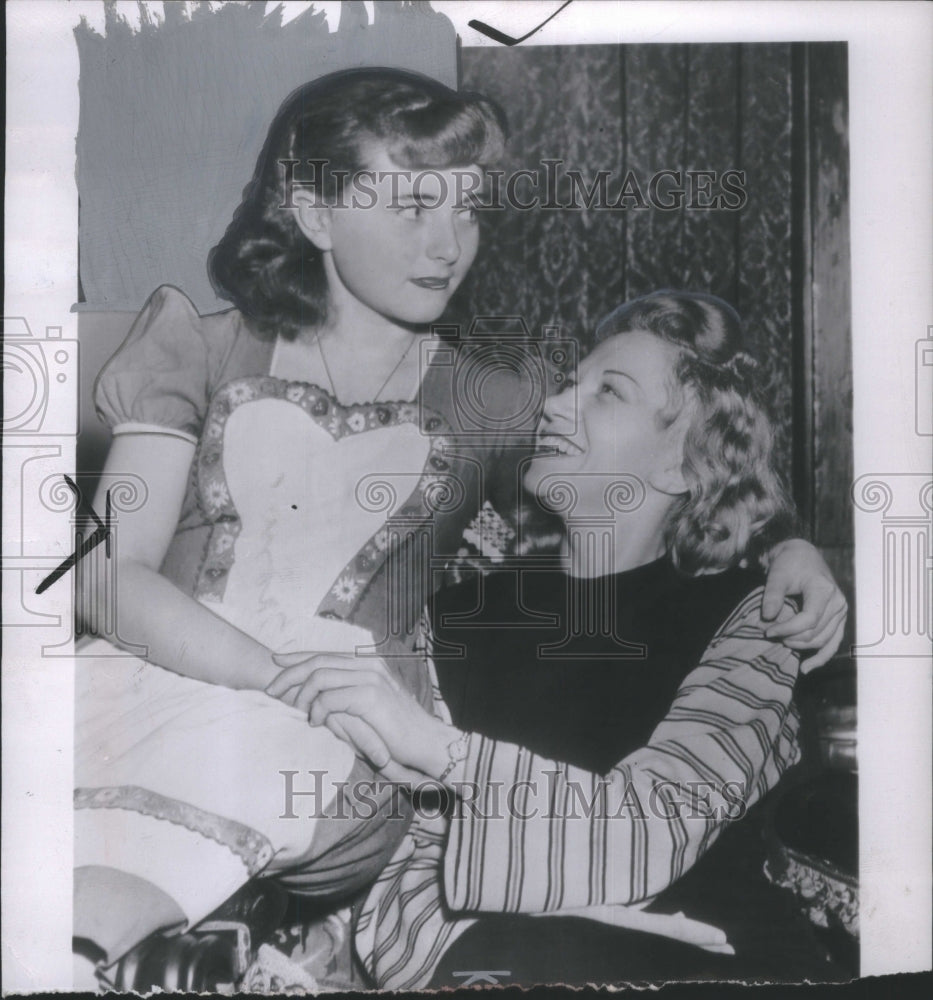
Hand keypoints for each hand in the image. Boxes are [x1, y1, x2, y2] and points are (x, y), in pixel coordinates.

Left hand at [266, 651, 396, 770]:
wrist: (424, 742)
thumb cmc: (394, 730)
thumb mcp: (366, 706)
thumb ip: (344, 695)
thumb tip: (314, 696)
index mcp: (368, 663)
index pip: (325, 654)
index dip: (297, 657)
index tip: (275, 662)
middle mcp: (368, 664)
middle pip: (318, 661)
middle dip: (289, 674)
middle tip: (271, 690)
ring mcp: (370, 678)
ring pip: (320, 676)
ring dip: (302, 695)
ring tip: (297, 713)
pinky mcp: (370, 696)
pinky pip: (329, 698)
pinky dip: (316, 710)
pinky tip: (315, 722)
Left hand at [761, 539, 847, 671]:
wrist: (803, 557)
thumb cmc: (789, 564)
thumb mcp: (777, 574)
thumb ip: (772, 595)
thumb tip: (768, 617)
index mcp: (825, 590)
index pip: (809, 619)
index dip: (787, 629)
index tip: (767, 631)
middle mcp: (838, 603)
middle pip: (815, 632)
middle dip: (791, 638)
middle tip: (769, 635)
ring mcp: (841, 612)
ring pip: (823, 641)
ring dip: (801, 646)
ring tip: (781, 643)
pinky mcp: (838, 619)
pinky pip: (833, 643)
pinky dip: (821, 657)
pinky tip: (806, 668)